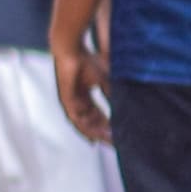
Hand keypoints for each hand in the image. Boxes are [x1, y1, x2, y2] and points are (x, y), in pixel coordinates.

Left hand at [53, 27, 110, 146]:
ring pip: (81, 122)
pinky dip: (85, 125)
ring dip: (94, 132)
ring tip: (106, 140)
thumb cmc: (87, 60)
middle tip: (114, 142)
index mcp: (84, 96)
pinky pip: (75, 116)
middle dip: (102, 132)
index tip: (117, 134)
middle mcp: (76, 101)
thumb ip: (111, 93)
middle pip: (89, 121)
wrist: (71, 49)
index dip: (106, 124)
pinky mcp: (66, 99)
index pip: (96, 114)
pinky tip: (93, 132)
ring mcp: (70, 101)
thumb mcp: (105, 80)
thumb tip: (124, 105)